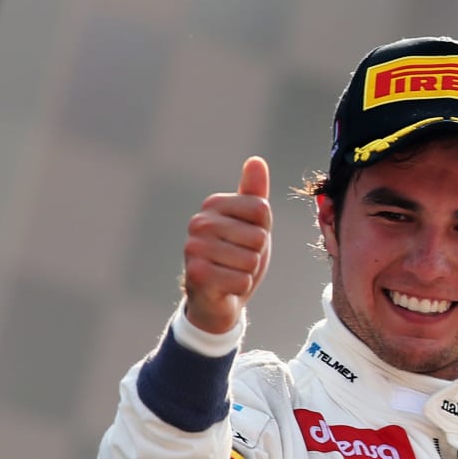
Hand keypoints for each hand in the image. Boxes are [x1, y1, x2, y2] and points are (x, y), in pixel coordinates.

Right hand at [182, 156, 272, 333]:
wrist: (217, 298)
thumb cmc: (237, 255)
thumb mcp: (252, 224)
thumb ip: (254, 194)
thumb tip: (256, 161)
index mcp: (214, 205)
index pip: (262, 210)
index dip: (263, 230)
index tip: (246, 239)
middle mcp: (199, 222)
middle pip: (259, 236)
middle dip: (256, 254)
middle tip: (238, 260)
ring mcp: (194, 247)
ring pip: (251, 260)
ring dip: (248, 272)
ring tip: (231, 272)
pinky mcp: (196, 273)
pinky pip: (243, 280)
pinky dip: (241, 287)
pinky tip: (226, 286)